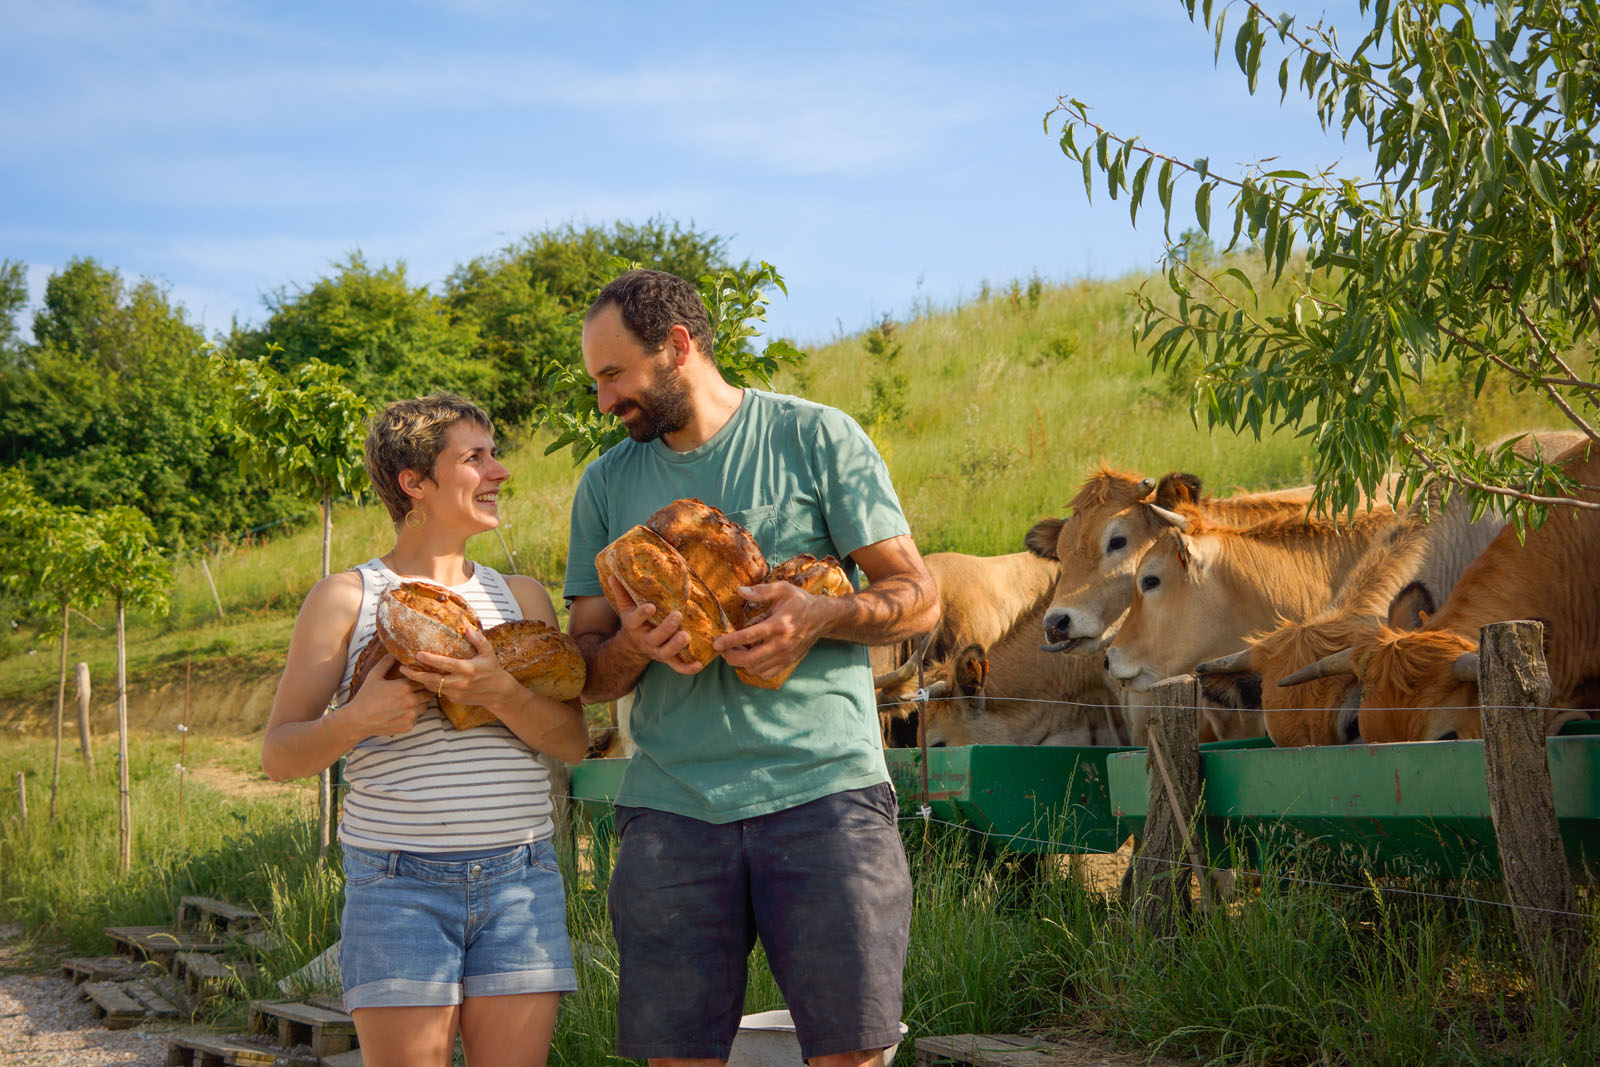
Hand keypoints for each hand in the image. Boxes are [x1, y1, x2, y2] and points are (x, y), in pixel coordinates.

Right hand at [339, 653, 430, 737]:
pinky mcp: (409, 726)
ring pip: (425, 705)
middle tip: (419, 688)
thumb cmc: (365, 696)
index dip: (422, 677)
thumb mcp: (374, 675)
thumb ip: (387, 662)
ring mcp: (411, 715)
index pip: (423, 679)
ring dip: (421, 702)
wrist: (358, 720)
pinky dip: (413, 714)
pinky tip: (403, 711)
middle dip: (424, 689)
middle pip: (428, 693)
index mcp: (404, 687)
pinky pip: (418, 717)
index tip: (418, 677)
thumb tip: (394, 652)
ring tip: (411, 699)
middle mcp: (410, 701)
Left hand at [404, 627, 517, 709]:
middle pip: (432, 680)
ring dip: (420, 681)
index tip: (417, 655)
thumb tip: (467, 628)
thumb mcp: (488, 652)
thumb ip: (478, 640)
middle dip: (415, 676)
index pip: (446, 664)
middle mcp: (460, 682)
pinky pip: (438, 692)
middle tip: (402, 669)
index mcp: (467, 669)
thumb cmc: (492, 669)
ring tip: (407, 673)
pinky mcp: (455, 699)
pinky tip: (422, 679)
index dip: (430, 660)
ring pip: (432, 687)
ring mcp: (456, 692)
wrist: (497, 692)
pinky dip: (430, 686)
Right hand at [609, 576, 704, 675]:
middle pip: (655, 637)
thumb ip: (621, 592)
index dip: (643, 614)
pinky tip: (700, 663)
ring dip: (676, 646)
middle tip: (677, 616)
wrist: (633, 647)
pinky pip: (678, 667)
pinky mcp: (667, 660)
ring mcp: (657, 652)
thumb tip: (614, 574)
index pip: (636, 619)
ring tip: (687, 636)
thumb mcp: (625, 608)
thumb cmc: (634, 621)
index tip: (651, 606)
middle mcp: (645, 640)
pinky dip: (688, 668)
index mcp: (634, 626)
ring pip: (666, 653)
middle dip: (666, 628)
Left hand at [714, 581, 828, 680]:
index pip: (748, 636)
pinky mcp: (788, 662)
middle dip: (731, 657)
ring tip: (736, 651)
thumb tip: (739, 591)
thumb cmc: (800, 601)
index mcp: (778, 625)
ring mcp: (786, 656)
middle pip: (749, 659)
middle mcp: (782, 644)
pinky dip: (754, 669)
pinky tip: (750, 658)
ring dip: (741, 663)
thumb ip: (761, 591)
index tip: (716, 643)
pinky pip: (766, 673)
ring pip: (756, 669)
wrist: (822, 617)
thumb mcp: (783, 589)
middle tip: (723, 650)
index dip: (729, 641)